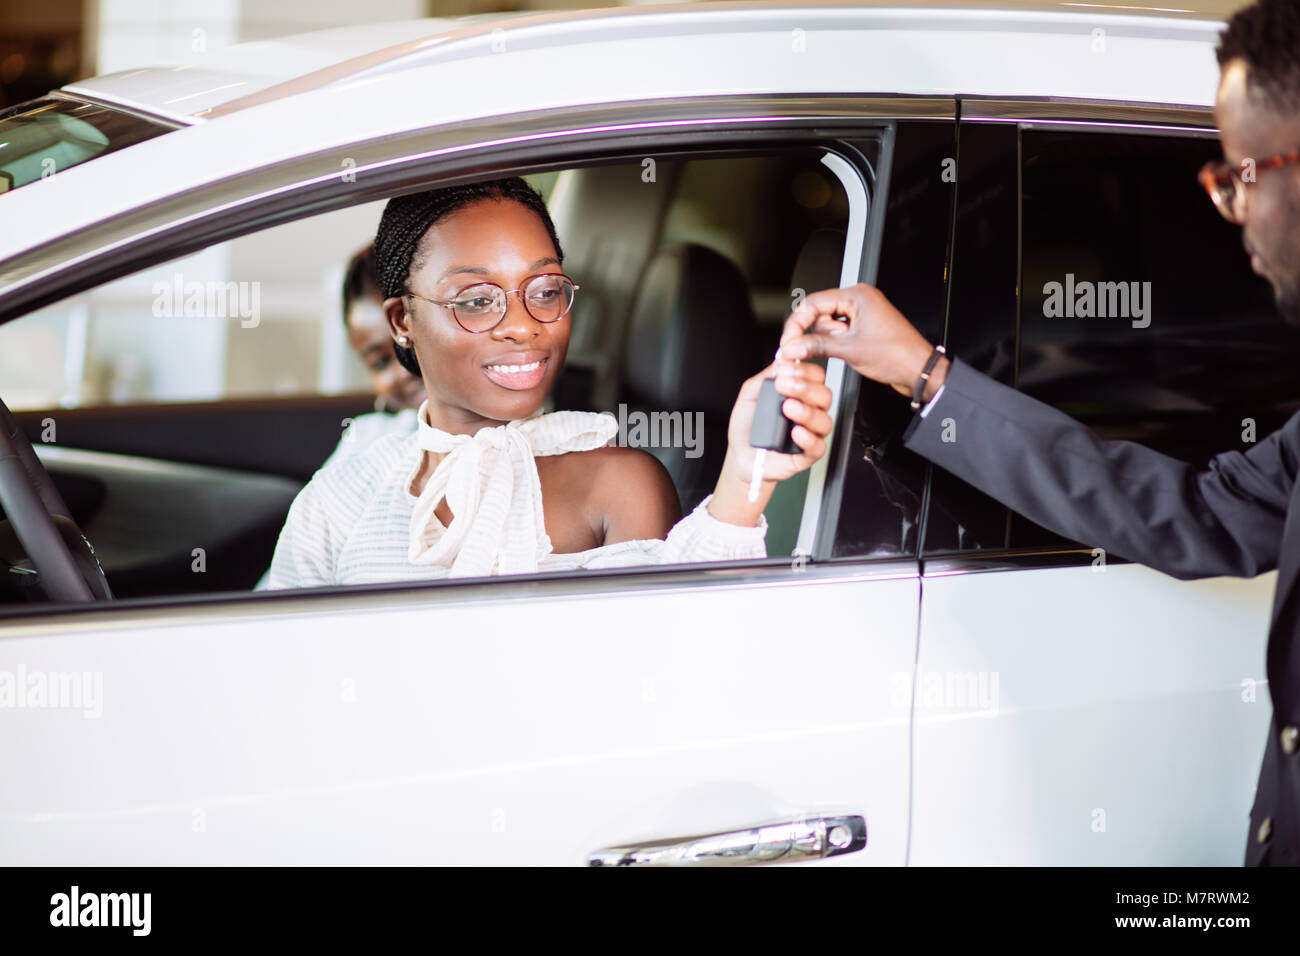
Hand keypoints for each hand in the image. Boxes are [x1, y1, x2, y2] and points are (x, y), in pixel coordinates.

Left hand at [707, 356, 832, 526]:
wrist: (741, 454)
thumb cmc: (748, 426)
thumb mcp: (750, 395)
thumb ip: (766, 377)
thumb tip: (781, 359)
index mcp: (800, 394)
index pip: (816, 376)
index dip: (804, 369)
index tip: (786, 366)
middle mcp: (809, 411)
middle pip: (824, 395)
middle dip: (805, 387)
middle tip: (784, 385)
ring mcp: (810, 432)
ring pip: (824, 420)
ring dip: (807, 412)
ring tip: (787, 408)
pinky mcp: (807, 454)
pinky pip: (818, 447)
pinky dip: (808, 438)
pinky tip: (795, 432)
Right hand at [777, 284, 948, 401]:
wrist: (918, 371)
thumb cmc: (897, 355)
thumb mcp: (850, 350)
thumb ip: (816, 346)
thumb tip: (792, 347)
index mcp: (857, 295)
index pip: (813, 303)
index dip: (797, 324)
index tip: (788, 341)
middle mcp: (859, 300)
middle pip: (819, 313)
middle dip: (817, 334)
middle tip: (816, 350)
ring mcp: (862, 314)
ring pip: (827, 325)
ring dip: (829, 341)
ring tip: (846, 351)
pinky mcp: (863, 328)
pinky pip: (838, 333)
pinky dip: (836, 344)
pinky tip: (845, 353)